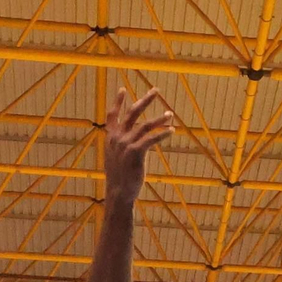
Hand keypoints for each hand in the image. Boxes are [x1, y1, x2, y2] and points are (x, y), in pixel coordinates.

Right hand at [102, 87, 174, 204]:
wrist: (118, 191)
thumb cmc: (119, 176)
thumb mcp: (114, 157)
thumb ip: (118, 144)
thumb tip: (125, 138)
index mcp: (111, 137)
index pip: (113, 115)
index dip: (117, 102)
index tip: (122, 89)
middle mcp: (117, 138)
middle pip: (132, 113)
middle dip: (145, 100)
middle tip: (156, 90)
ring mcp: (126, 144)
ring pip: (145, 125)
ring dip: (159, 118)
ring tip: (170, 113)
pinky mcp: (135, 152)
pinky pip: (151, 139)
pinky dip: (162, 134)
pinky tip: (171, 130)